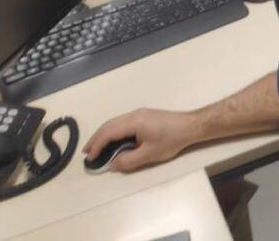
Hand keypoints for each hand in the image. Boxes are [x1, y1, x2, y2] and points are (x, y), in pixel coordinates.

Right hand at [83, 108, 198, 172]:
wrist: (192, 126)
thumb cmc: (171, 139)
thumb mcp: (149, 154)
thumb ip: (128, 161)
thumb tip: (112, 165)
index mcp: (133, 121)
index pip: (108, 133)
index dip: (97, 146)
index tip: (89, 158)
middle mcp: (134, 114)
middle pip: (110, 125)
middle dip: (96, 138)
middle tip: (87, 152)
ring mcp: (141, 114)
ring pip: (116, 123)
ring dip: (105, 134)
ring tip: (97, 147)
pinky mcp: (146, 116)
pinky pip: (124, 123)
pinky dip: (114, 132)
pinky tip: (114, 141)